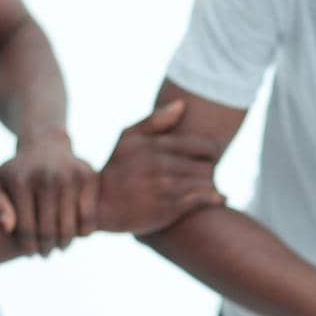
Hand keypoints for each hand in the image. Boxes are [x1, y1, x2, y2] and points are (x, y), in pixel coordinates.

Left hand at [0, 131, 98, 255]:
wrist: (46, 146)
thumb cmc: (17, 172)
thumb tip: (8, 228)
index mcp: (20, 181)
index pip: (26, 229)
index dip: (28, 247)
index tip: (30, 253)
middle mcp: (46, 178)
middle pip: (49, 231)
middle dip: (46, 249)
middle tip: (46, 254)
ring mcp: (69, 177)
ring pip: (70, 228)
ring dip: (65, 244)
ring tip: (60, 247)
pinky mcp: (88, 178)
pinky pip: (89, 218)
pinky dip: (83, 232)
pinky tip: (75, 234)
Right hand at [95, 99, 225, 235]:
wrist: (98, 205)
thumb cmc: (116, 168)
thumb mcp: (128, 138)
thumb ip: (155, 120)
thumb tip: (182, 105)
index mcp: (155, 145)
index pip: (203, 145)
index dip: (212, 151)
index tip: (209, 157)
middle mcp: (161, 166)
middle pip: (207, 166)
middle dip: (210, 170)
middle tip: (207, 174)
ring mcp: (165, 188)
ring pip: (206, 183)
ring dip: (210, 185)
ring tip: (208, 187)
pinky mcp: (167, 209)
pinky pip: (200, 200)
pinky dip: (213, 199)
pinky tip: (218, 199)